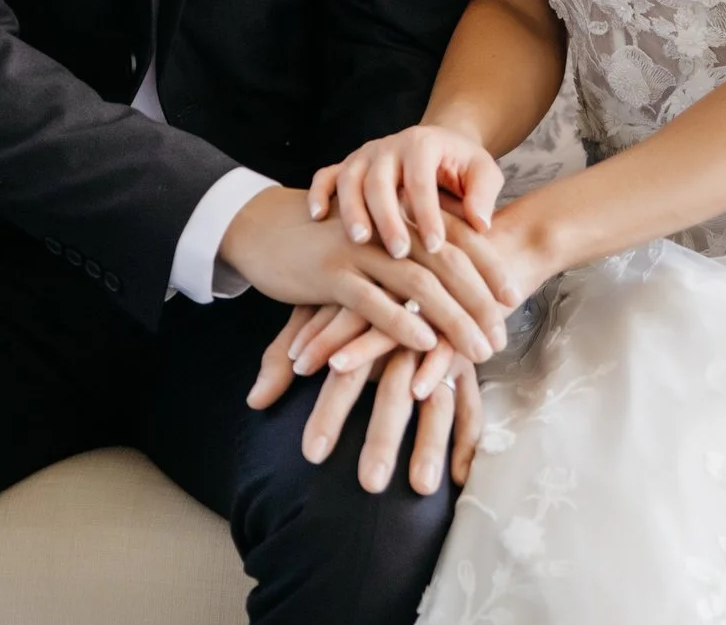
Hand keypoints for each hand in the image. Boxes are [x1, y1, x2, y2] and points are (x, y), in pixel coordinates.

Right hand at [218, 186, 509, 362]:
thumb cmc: (329, 240)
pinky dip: (401, 322)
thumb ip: (412, 250)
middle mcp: (386, 224)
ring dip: (452, 320)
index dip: (488, 266)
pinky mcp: (330, 272)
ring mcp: (359, 248)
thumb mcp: (375, 237)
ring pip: (417, 284)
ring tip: (478, 350)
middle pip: (446, 262)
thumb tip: (457, 279)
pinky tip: (426, 344)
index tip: (513, 297)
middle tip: (501, 337)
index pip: (458, 236)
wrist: (265, 227)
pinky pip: (372, 301)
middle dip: (478, 301)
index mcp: (402, 210)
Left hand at [248, 304, 482, 494]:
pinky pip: (471, 393)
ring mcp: (440, 340)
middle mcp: (404, 331)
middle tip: (369, 486)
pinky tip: (459, 464)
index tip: (312, 455)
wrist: (424, 239)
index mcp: (364, 319)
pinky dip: (467, 426)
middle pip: (390, 389)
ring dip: (429, 441)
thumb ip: (283, 355)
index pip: (343, 372)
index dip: (329, 410)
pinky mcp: (465, 351)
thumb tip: (254, 402)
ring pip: (437, 395)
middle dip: (381, 438)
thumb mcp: (316, 308)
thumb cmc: (359, 281)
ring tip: (420, 487)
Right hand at [310, 124, 507, 259]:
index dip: (427, 213)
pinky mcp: (346, 166)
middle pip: (380, 180)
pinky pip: (325, 175)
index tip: (436, 246)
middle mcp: (388, 145)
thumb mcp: (483, 173)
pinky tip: (316, 216)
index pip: (421, 180)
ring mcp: (363, 155)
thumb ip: (483, 194)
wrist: (437, 143)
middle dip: (388, 217)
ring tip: (359, 241)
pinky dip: (318, 192)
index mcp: (422, 143)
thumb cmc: (462, 166)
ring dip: (352, 209)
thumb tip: (480, 224)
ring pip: (349, 178)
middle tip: (398, 252)